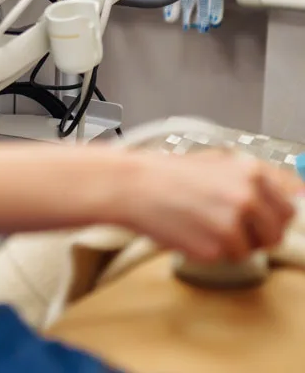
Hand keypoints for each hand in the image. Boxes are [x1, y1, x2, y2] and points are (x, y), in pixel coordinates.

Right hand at [121, 151, 300, 262]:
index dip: (272, 215)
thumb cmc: (166, 175)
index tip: (261, 219)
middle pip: (276, 232)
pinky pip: (226, 259)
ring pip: (252, 249)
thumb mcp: (215, 163)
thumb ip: (252, 180)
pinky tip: (190, 230)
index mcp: (250, 172)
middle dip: (256, 234)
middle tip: (228, 225)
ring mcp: (233, 223)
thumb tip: (291, 192)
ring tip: (202, 223)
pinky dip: (209, 250)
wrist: (132, 186)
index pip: (289, 206)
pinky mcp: (216, 247)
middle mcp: (247, 197)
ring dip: (231, 244)